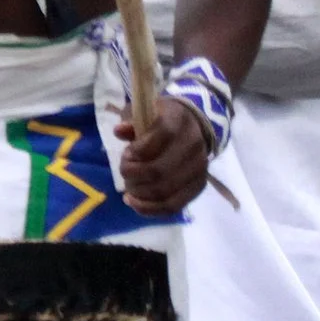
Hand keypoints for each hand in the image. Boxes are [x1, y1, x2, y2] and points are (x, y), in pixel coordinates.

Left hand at [117, 99, 208, 215]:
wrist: (191, 128)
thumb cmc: (158, 120)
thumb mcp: (143, 112)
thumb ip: (130, 121)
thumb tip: (120, 131)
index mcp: (179, 121)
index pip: (160, 137)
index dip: (137, 150)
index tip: (127, 153)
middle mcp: (194, 145)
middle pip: (158, 171)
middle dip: (133, 175)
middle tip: (124, 171)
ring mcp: (199, 168)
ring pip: (165, 192)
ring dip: (139, 193)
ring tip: (128, 189)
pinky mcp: (198, 186)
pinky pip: (173, 206)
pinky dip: (149, 208)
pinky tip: (134, 202)